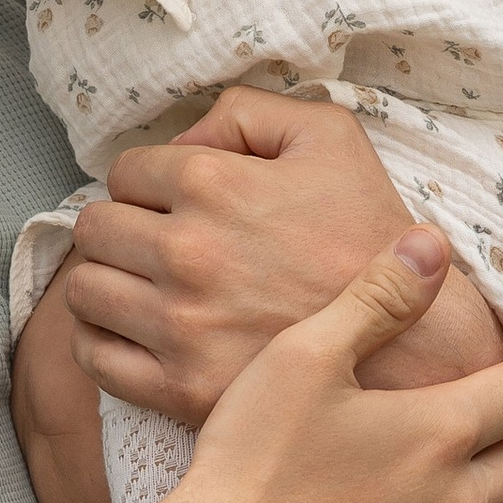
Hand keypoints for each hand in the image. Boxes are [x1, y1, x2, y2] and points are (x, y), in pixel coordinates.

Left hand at [61, 88, 502, 420]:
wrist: (417, 343)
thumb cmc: (373, 236)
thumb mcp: (331, 138)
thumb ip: (247, 114)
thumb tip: (186, 138)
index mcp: (212, 183)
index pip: (124, 171)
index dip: (149, 183)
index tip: (173, 203)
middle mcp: (185, 251)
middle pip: (95, 229)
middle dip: (120, 229)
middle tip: (153, 245)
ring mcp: (180, 324)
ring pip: (85, 291)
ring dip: (106, 283)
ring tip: (140, 288)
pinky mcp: (180, 387)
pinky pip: (95, 359)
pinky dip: (101, 343)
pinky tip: (135, 334)